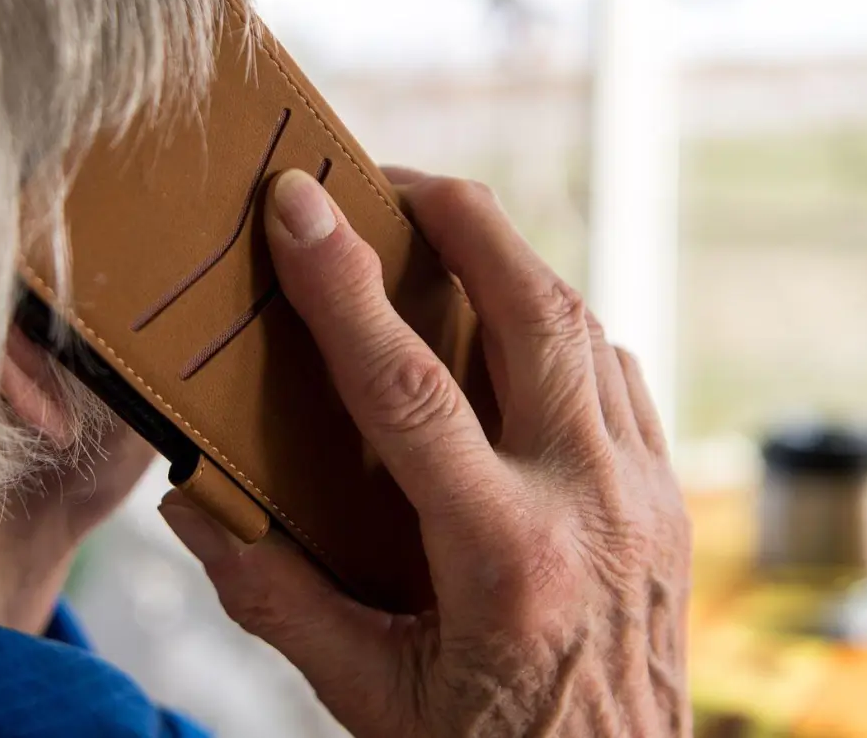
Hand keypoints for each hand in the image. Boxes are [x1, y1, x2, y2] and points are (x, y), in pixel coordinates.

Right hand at [159, 169, 690, 736]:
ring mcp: (647, 497)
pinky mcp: (670, 501)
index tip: (296, 202)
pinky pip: (620, 378)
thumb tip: (196, 506)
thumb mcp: (369, 699)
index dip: (342, 283)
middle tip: (392, 180)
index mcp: (505, 560)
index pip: (408, 387)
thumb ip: (279, 598)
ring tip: (446, 240)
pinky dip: (565, 333)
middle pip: (536, 311)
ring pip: (590, 330)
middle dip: (464, 219)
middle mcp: (593, 507)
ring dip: (516, 267)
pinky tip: (515, 336)